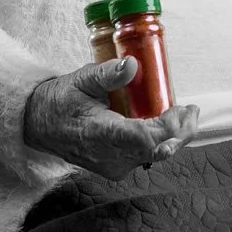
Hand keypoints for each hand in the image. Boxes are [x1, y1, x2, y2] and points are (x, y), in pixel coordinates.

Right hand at [24, 57, 200, 180]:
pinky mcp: (117, 167)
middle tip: (192, 111)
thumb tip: (132, 64)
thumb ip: (107, 74)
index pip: (143, 138)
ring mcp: (114, 165)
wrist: (39, 124)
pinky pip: (146, 156)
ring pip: (154, 155)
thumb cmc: (60, 100)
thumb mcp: (80, 80)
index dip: (168, 127)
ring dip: (174, 136)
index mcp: (100, 134)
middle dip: (180, 132)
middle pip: (156, 150)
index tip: (181, 108)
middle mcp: (109, 156)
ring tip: (185, 114)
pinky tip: (167, 123)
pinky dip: (161, 141)